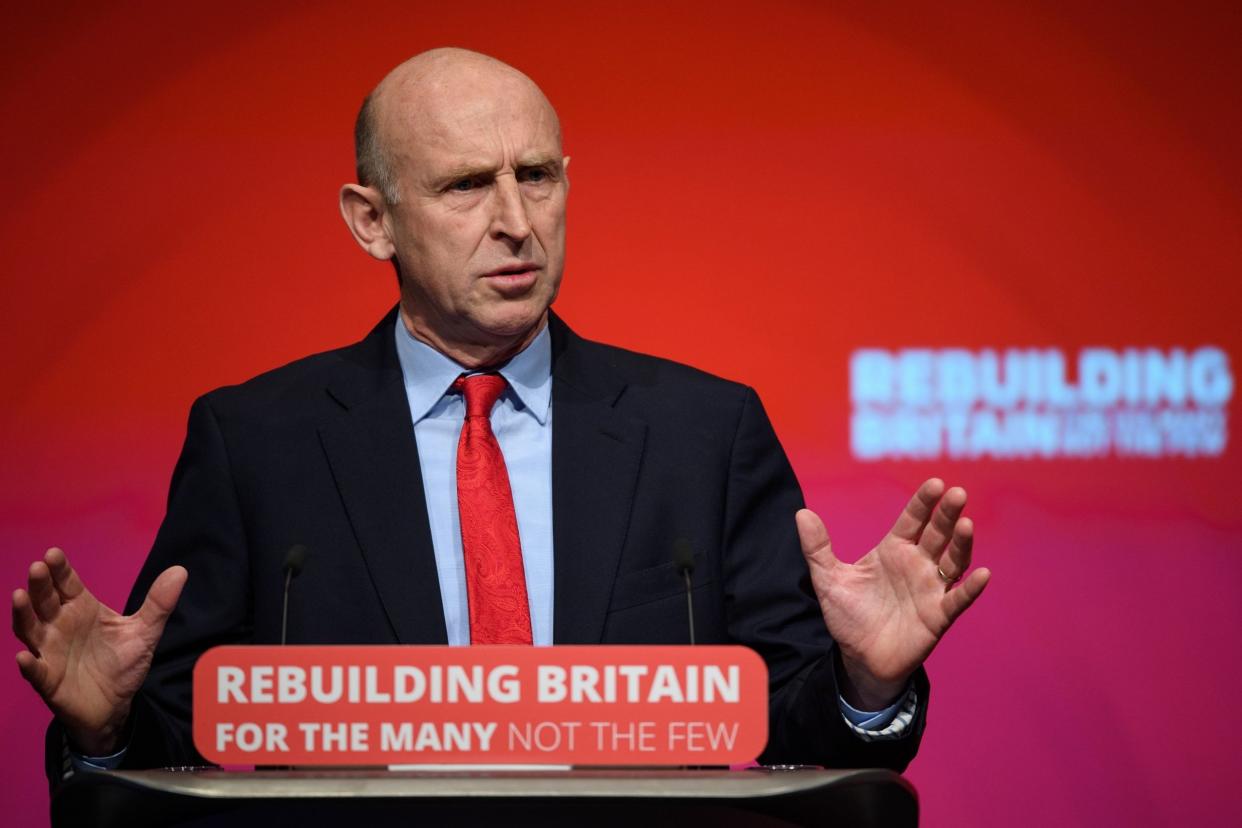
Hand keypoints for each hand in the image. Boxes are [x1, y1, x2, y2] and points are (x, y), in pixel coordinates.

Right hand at [11, 548, 185, 755]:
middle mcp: (61, 626)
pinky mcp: (48, 680)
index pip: (68, 584)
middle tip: (37, 568)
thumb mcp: (145, 632)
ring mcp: (51, 652)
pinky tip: (24, 657)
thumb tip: (180, 571)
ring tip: (19, 596)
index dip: (60, 570)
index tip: (53, 553)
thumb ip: (159, 603)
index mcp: (82, 609)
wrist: (115, 704)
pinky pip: (35, 672)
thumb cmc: (122, 663)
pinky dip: (29, 665)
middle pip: (45, 601)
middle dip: (39, 584)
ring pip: (30, 630)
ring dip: (23, 615)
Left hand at [797, 479, 989, 709]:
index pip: (912, 519)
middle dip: (947, 514)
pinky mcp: (938, 616)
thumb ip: (817, 548)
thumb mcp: (828, 580)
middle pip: (937, 534)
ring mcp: (931, 589)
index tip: (935, 483)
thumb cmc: (849, 615)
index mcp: (893, 550)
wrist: (859, 658)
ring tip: (966, 524)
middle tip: (957, 493)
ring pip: (953, 561)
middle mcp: (917, 565)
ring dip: (962, 544)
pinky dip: (971, 589)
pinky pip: (958, 600)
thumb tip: (801, 513)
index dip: (924, 502)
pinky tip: (984, 574)